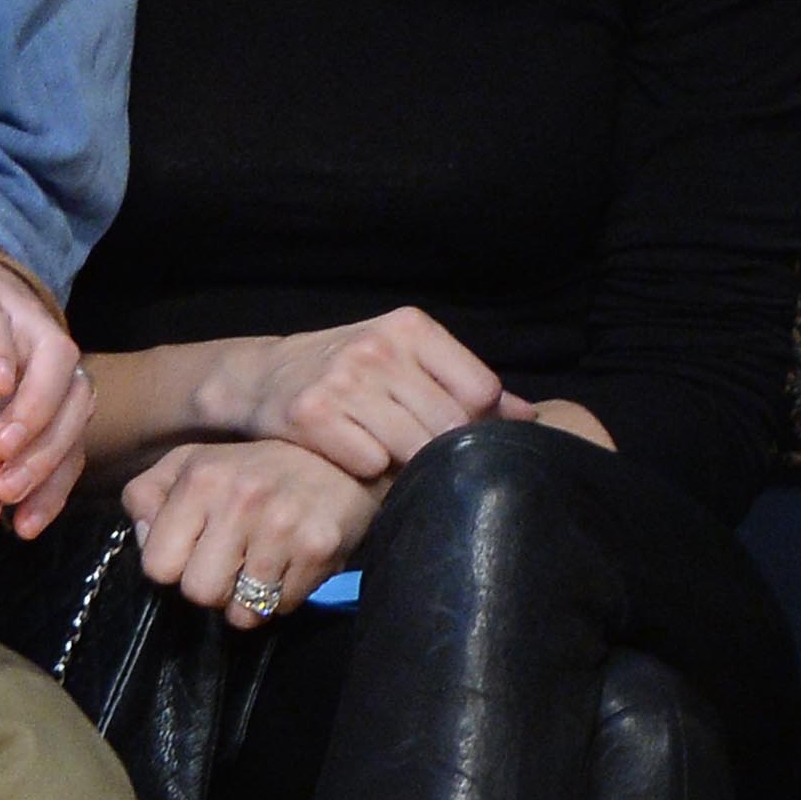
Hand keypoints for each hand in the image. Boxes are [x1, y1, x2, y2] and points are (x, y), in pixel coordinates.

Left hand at [0, 255, 93, 539]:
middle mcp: (19, 322)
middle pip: (55, 353)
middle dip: (37, 406)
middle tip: (1, 453)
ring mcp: (45, 364)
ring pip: (77, 396)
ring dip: (52, 448)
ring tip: (8, 495)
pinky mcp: (57, 404)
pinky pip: (76, 439)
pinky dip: (58, 482)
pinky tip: (26, 522)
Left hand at [122, 438, 388, 629]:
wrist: (335, 455)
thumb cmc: (251, 465)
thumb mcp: (190, 462)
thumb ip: (148, 494)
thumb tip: (142, 538)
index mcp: (201, 477)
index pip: (158, 565)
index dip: (172, 566)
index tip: (191, 551)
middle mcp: (240, 499)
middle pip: (199, 594)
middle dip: (211, 587)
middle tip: (229, 561)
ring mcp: (282, 526)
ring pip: (241, 612)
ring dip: (247, 598)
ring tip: (259, 563)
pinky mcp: (319, 549)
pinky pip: (281, 609)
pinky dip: (281, 596)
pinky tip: (287, 562)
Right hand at [200, 309, 532, 481]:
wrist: (266, 376)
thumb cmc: (352, 372)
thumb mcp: (407, 360)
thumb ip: (466, 385)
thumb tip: (534, 417)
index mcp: (411, 327)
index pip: (481, 390)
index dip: (475, 422)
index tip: (452, 431)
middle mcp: (379, 347)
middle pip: (451, 426)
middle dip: (442, 450)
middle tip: (418, 453)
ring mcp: (344, 380)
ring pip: (414, 449)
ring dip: (405, 464)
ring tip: (388, 455)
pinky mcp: (312, 415)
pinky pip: (371, 465)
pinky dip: (369, 472)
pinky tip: (355, 458)